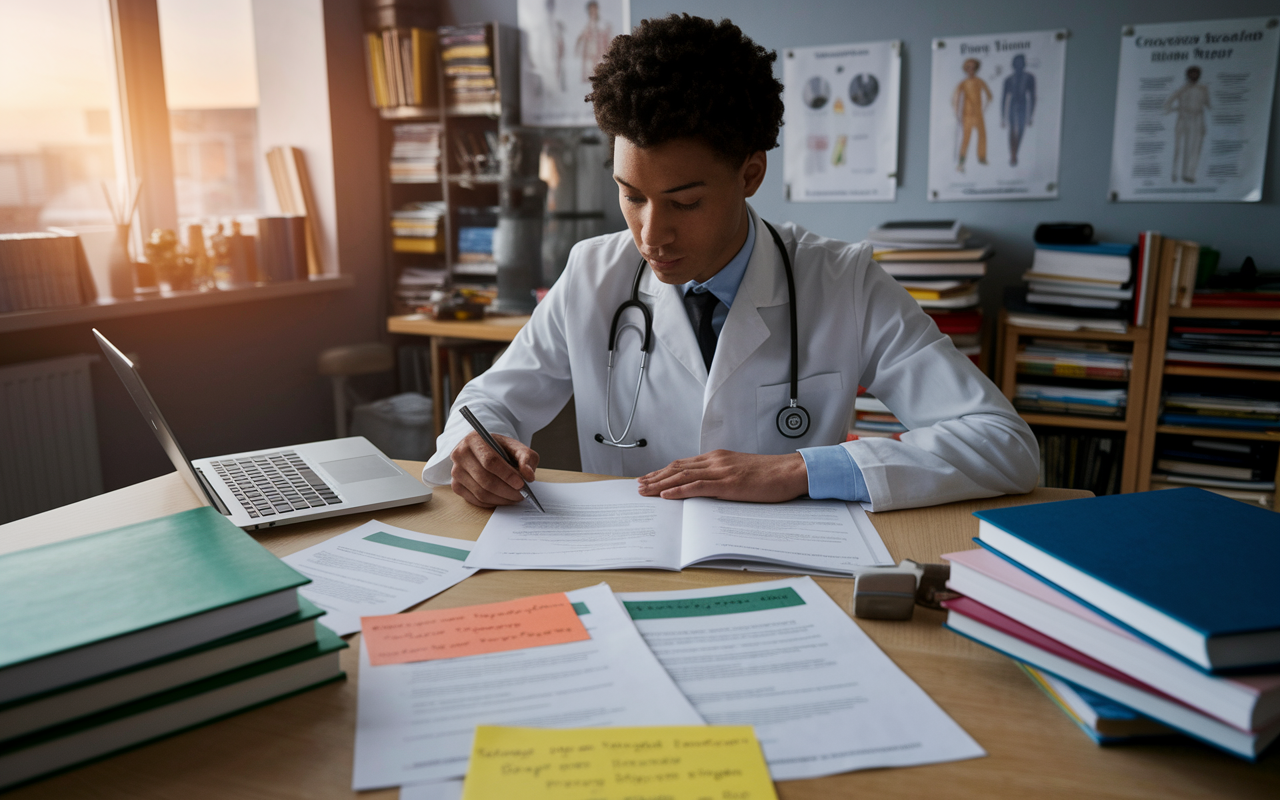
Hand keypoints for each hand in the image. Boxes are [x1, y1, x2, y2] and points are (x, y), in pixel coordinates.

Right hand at [450, 432, 538, 507]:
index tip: (521, 484)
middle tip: (522, 494)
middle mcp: (460, 454)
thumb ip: (526, 458)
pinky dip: (492, 502)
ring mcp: (455, 471)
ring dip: (501, 498)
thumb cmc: (500, 449)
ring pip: (480, 492)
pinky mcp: (456, 485)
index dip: (507, 474)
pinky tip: (503, 498)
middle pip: (485, 479)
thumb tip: (529, 475)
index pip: (490, 461)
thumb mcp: (516, 447)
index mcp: (474, 439)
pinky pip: (475, 500)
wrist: (484, 451)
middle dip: (507, 490)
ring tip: (515, 497)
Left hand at [637, 450, 808, 502]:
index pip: (683, 464)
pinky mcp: (728, 483)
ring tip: (644, 491)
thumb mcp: (741, 472)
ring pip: (683, 476)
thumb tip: (708, 489)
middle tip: (638, 486)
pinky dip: (679, 490)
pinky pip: (698, 487)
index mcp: (718, 457)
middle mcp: (716, 461)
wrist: (791, 471)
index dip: (663, 471)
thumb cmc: (771, 475)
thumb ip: (723, 477)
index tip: (649, 478)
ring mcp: (721, 471)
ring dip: (660, 484)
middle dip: (655, 477)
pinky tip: (666, 495)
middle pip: (678, 468)